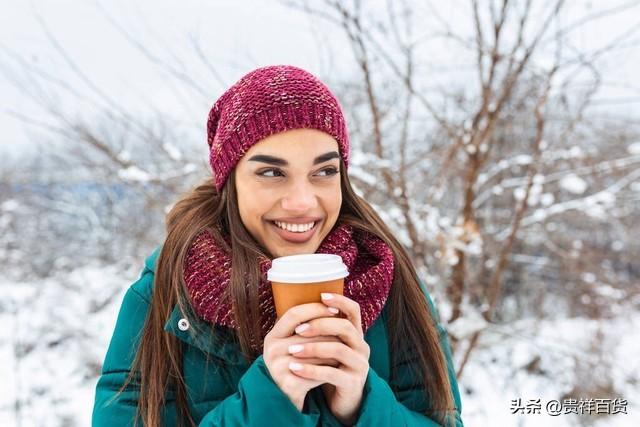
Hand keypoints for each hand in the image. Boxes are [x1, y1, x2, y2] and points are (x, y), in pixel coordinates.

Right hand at [263, 302, 342, 410]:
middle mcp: (271, 350)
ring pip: (316, 353)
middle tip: (347, 334)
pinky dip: (328, 371)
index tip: (335, 310)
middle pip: (309, 333)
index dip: (315, 309)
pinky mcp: (288, 385)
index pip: (294, 313)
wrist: (284, 401)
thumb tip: (331, 305)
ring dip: (333, 352)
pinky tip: (336, 369)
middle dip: (331, 333)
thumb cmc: (293, 367)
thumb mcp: (290, 345)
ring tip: (344, 351)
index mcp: (272, 336)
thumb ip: (303, 328)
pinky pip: (316, 373)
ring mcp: (278, 368)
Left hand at [288, 293, 369, 424]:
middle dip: (320, 325)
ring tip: (291, 350)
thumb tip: (296, 308)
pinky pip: (332, 374)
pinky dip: (311, 370)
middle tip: (298, 329)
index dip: (340, 300)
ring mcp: (360, 365)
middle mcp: (362, 347)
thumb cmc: (332, 368)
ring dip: (312, 348)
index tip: (321, 295)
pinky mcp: (353, 383)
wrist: (343, 401)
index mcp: (356, 335)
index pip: (354, 310)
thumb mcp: (330, 347)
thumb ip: (322, 330)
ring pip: (338, 349)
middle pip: (345, 327)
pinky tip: (295, 369)